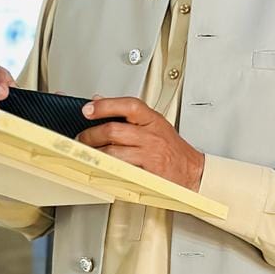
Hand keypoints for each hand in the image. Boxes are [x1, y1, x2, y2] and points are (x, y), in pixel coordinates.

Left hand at [78, 96, 204, 191]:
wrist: (192, 171)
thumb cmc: (173, 149)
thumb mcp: (154, 124)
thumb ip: (128, 114)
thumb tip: (100, 100)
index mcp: (152, 120)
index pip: (128, 106)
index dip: (105, 105)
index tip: (88, 109)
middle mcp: (151, 135)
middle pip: (114, 130)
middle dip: (91, 134)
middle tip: (82, 138)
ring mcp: (148, 155)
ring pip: (113, 152)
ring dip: (94, 153)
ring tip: (88, 153)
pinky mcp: (146, 173)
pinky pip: (120, 170)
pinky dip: (106, 168)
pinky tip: (100, 166)